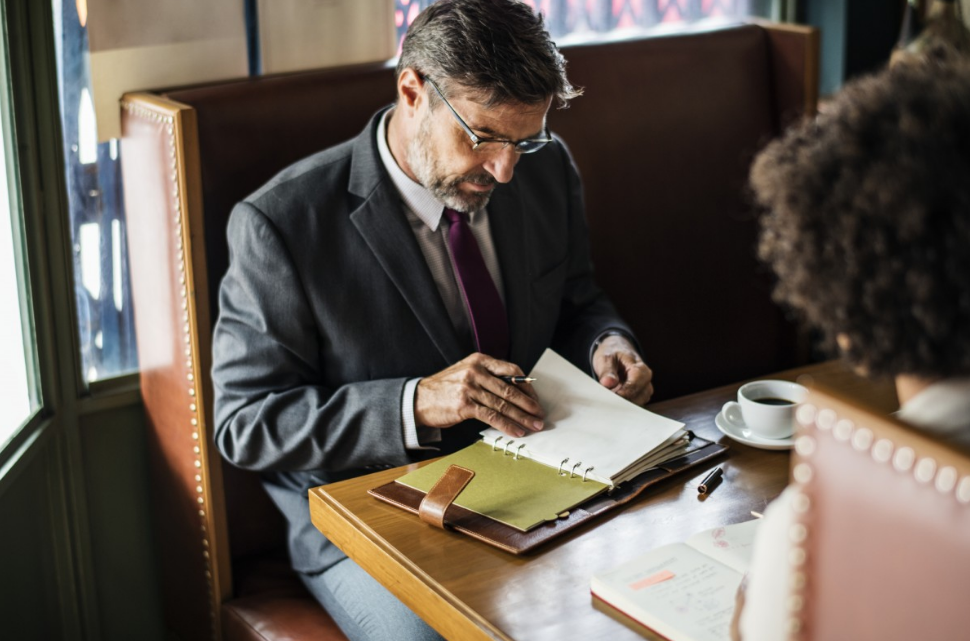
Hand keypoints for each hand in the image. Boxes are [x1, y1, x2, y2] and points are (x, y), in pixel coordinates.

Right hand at [414, 353, 544, 437]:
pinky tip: (516, 432)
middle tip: (540, 415)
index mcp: (479, 360)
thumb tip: (516, 392)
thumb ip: (488, 377)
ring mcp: (470, 387)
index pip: (512, 371)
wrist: (419, 399)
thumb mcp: (466, 373)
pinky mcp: (465, 404)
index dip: (527, 386)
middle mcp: (476, 371)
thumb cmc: (445, 388)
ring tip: (534, 426)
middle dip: (529, 405)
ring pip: (503, 404)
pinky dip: (507, 425)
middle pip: (510, 389)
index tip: (535, 399)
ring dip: (522, 417)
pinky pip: (492, 416)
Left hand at [592, 335, 653, 404]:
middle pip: (638, 397)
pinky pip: (633, 405)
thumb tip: (608, 383)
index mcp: (641, 369)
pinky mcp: (639, 396)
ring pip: (637, 403)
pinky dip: (623, 405)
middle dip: (622, 400)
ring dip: (623, 404)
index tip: (610, 397)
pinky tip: (612, 402)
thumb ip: (607, 370)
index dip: (622, 394)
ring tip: (608, 400)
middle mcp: (646, 381)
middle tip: (606, 400)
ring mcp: (644, 390)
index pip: (634, 386)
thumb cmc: (613, 354)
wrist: (617, 350)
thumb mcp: (606, 358)